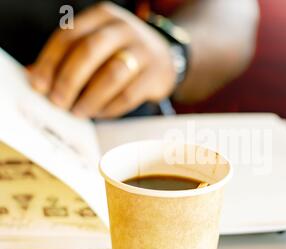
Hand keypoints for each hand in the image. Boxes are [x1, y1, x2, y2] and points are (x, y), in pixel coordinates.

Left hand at [28, 2, 176, 118]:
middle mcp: (124, 29)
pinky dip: (110, 108)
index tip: (39, 85)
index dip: (50, 61)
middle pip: (89, 51)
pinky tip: (99, 113)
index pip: (69, 35)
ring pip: (111, 75)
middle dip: (69, 80)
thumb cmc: (122, 53)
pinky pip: (128, 95)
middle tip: (57, 102)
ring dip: (89, 98)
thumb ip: (69, 57)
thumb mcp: (98, 44)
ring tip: (78, 112)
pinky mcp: (156, 75)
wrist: (167, 58)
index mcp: (103, 16)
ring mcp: (143, 51)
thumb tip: (35, 77)